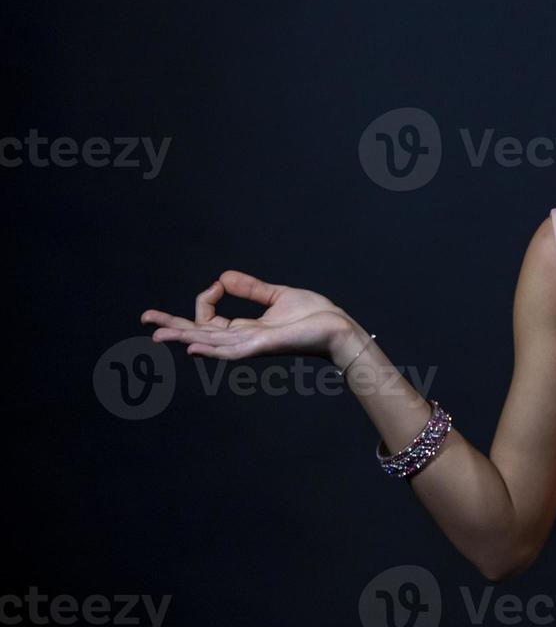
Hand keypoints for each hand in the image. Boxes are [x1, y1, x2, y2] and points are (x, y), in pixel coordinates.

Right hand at [141, 269, 361, 363]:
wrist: (339, 328)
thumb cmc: (315, 316)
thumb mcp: (278, 296)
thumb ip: (251, 289)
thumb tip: (221, 277)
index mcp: (246, 328)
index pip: (209, 319)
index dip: (206, 298)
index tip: (218, 283)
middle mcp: (243, 339)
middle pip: (199, 333)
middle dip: (172, 327)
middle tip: (145, 321)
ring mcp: (251, 344)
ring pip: (209, 342)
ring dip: (182, 338)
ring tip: (156, 335)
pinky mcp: (262, 346)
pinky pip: (231, 350)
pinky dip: (211, 348)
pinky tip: (192, 346)